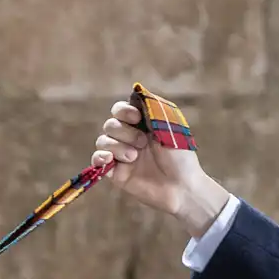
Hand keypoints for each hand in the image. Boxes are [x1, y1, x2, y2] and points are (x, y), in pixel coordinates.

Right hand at [92, 101, 231, 238]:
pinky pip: (97, 160)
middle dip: (124, 132)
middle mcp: (130, 137)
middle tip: (143, 143)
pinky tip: (110, 160)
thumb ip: (152, 107)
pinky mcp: (116, 173)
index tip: (137, 119)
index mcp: (142, 124)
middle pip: (110, 124)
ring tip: (133, 157)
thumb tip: (135, 92)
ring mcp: (122, 155)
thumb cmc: (181, 155)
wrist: (181, 186)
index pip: (120, 110)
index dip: (124, 111)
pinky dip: (100, 157)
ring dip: (117, 146)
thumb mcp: (170, 124)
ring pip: (103, 141)